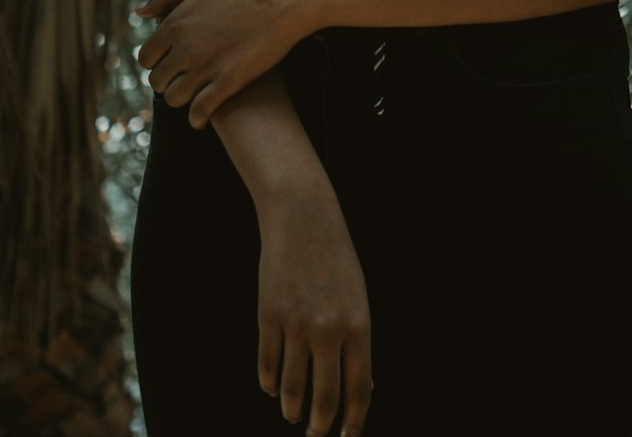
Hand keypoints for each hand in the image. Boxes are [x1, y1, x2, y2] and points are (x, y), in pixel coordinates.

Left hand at [136, 0, 304, 126]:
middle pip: (157, 81)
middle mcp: (185, 46)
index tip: (168, 62)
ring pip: (174, 98)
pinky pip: (200, 111)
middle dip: (166, 81)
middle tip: (181, 79)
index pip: (145, 57)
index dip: (155, 63)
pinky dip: (196, 118)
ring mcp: (207, 65)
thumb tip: (140, 13)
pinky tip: (201, 117)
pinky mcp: (229, 81)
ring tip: (192, 94)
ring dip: (180, 99)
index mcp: (175, 23)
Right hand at [257, 187, 371, 436]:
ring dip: (292, 408)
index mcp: (358, 325)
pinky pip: (267, 365)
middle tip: (316, 434)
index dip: (353, 421)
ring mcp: (296, 324)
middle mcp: (328, 330)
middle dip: (320, 426)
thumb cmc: (336, 258)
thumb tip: (364, 386)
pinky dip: (269, 383)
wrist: (304, 218)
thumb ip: (358, 340)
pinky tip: (273, 387)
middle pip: (324, 398)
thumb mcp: (358, 296)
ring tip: (293, 414)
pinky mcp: (268, 316)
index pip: (359, 390)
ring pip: (291, 388)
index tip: (347, 436)